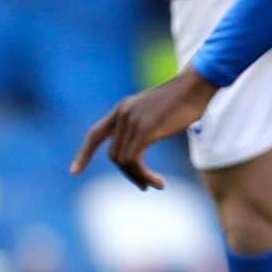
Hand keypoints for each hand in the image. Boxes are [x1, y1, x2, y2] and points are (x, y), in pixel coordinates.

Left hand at [70, 67, 217, 189]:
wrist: (197, 85)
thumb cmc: (184, 100)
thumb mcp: (156, 112)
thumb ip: (144, 126)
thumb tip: (140, 149)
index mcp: (122, 109)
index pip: (95, 134)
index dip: (84, 154)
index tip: (74, 171)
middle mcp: (122, 114)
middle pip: (113, 155)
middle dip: (128, 174)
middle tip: (144, 185)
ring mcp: (132, 121)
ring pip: (123, 161)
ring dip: (138, 177)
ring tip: (155, 184)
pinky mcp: (144, 130)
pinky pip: (134, 161)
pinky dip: (144, 175)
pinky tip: (158, 182)